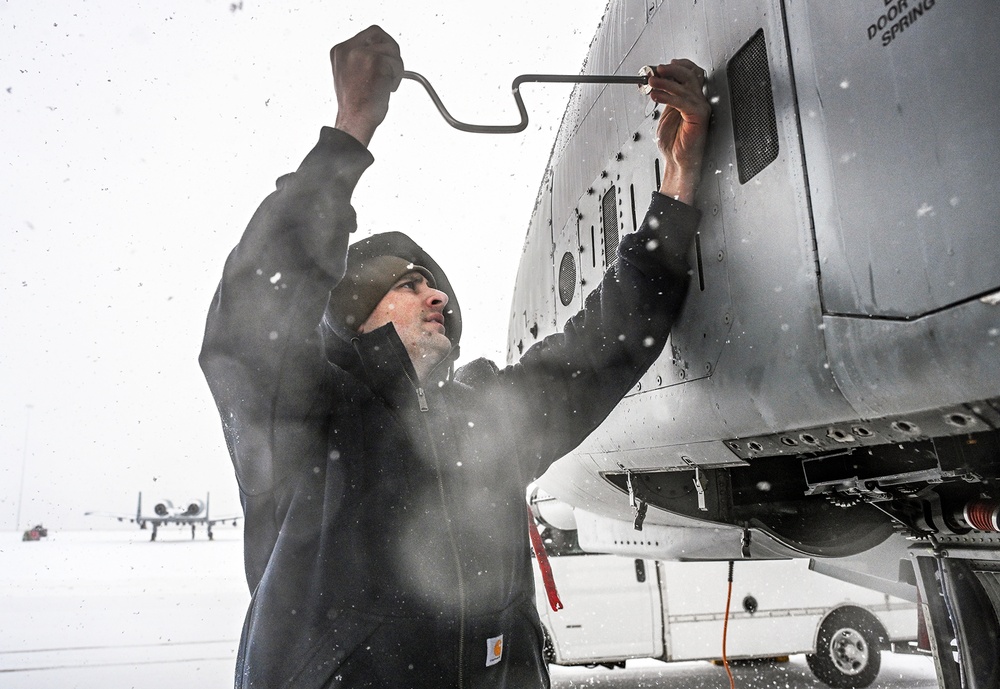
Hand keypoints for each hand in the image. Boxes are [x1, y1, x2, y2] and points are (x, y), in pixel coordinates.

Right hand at [331, 25, 403, 146]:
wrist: (354, 121)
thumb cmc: (355, 106)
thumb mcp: (349, 75)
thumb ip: (360, 60)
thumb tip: (381, 53)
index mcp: (339, 51)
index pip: (368, 35)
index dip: (381, 46)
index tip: (385, 61)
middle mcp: (347, 49)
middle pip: (379, 34)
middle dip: (391, 51)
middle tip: (391, 71)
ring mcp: (360, 53)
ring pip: (391, 49)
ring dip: (395, 68)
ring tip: (385, 85)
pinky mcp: (374, 60)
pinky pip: (396, 62)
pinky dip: (396, 77)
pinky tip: (386, 89)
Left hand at [646, 59, 710, 203]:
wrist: (677, 161)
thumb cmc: (674, 142)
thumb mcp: (666, 113)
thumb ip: (666, 96)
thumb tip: (657, 79)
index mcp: (692, 98)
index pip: (691, 73)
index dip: (679, 66)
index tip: (663, 65)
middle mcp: (699, 101)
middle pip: (690, 75)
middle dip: (672, 70)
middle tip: (657, 70)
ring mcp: (700, 108)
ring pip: (684, 87)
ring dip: (665, 83)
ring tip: (651, 83)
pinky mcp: (698, 116)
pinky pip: (682, 101)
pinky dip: (667, 96)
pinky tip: (655, 96)